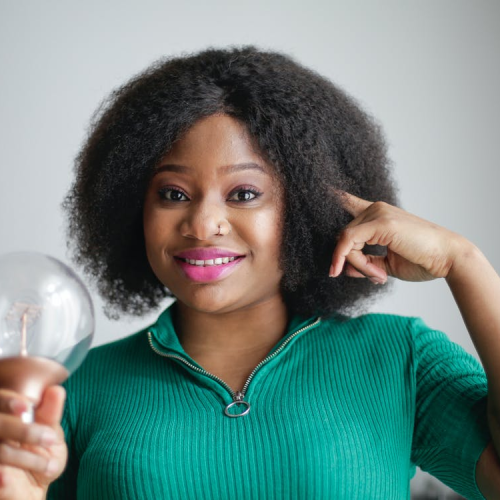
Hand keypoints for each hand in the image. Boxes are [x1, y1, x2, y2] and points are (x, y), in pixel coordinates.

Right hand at [0, 386, 66, 499]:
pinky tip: (7, 480)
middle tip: (50, 438)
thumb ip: (51, 414)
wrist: (32, 493)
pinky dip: (2, 480)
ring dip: (26, 458)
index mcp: (5, 418)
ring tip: (48, 466)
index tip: (27, 407)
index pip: (0, 400)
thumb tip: (56, 390)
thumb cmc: (42, 459)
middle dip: (24, 430)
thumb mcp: (51, 436)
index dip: (8, 400)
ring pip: (0, 450)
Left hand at [330, 192, 470, 283]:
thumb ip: (364, 263)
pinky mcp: (380, 222)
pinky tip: (375, 273)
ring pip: (344, 240)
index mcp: (378, 214)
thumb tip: (342, 269)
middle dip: (351, 261)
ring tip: (380, 276)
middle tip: (376, 277)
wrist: (448, 260)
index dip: (333, 196)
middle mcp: (375, 209)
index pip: (348, 201)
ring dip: (357, 264)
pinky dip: (355, 260)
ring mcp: (378, 213)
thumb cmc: (421, 260)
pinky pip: (349, 242)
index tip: (319, 187)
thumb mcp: (385, 264)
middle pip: (343, 236)